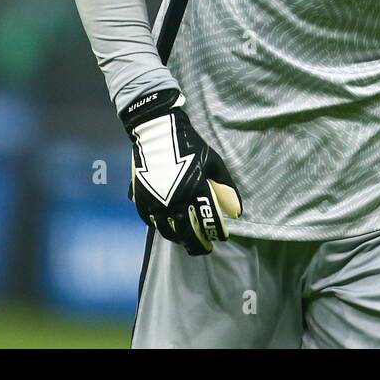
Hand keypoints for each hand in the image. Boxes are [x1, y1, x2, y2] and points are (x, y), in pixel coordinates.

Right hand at [120, 88, 242, 253]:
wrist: (158, 132)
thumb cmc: (190, 146)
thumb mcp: (214, 163)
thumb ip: (226, 188)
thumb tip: (237, 212)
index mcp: (196, 191)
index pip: (209, 222)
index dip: (216, 233)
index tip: (221, 237)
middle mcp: (175, 201)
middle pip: (188, 233)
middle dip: (198, 244)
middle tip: (204, 247)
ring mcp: (156, 202)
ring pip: (167, 230)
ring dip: (178, 237)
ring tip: (186, 239)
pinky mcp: (141, 199)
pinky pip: (149, 221)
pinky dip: (159, 226)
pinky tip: (166, 225)